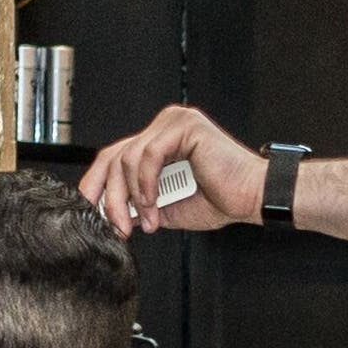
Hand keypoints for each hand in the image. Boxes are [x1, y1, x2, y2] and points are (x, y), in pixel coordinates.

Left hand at [80, 105, 263, 237]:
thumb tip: (114, 213)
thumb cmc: (224, 199)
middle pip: (115, 156)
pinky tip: (154, 203)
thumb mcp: (169, 207)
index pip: (115, 157)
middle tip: (115, 224)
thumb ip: (141, 204)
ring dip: (132, 196)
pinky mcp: (183, 126)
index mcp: (160, 141)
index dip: (99, 185)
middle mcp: (164, 127)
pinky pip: (148, 155)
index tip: (93, 212)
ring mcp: (173, 122)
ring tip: (148, 219)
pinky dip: (146, 184)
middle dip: (109, 195)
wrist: (254, 197)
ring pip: (128, 158)